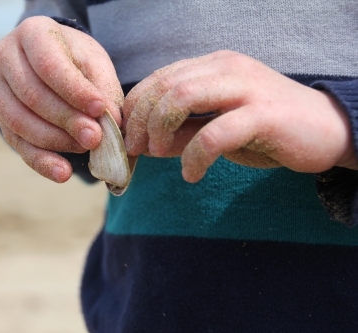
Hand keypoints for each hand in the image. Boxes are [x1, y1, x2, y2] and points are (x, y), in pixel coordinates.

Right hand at [0, 16, 122, 182]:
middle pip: (32, 96)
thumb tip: (112, 122)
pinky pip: (17, 144)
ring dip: (55, 141)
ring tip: (85, 149)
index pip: (49, 64)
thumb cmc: (75, 58)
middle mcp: (5, 58)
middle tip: (96, 137)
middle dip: (66, 120)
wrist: (50, 60)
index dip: (74, 90)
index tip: (100, 109)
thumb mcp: (93, 61)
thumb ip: (102, 87)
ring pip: (19, 122)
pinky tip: (63, 173)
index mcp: (31, 34)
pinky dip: (41, 161)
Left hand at [123, 50, 357, 182]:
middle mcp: (225, 69)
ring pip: (181, 98)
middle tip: (136, 150)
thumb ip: (181, 132)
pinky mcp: (262, 114)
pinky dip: (194, 157)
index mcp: (212, 67)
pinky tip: (192, 175)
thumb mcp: (215, 129)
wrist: (326, 131)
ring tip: (158, 155)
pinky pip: (214, 134)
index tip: (127, 136)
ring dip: (160, 130)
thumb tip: (144, 144)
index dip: (134, 107)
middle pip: (164, 86)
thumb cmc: (266, 131)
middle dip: (140, 121)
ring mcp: (245, 88)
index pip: (159, 78)